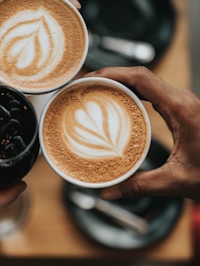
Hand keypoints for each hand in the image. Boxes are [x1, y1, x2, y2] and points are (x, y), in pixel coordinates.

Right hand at [85, 66, 199, 199]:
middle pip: (139, 74)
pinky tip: (117, 101)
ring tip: (95, 89)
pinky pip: (150, 91)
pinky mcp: (179, 108)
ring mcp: (180, 101)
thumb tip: (108, 191)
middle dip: (109, 75)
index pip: (141, 77)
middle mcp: (181, 99)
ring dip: (119, 81)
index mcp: (180, 108)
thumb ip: (140, 185)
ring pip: (144, 81)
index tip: (90, 78)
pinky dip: (130, 90)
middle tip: (85, 85)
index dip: (112, 73)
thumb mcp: (177, 181)